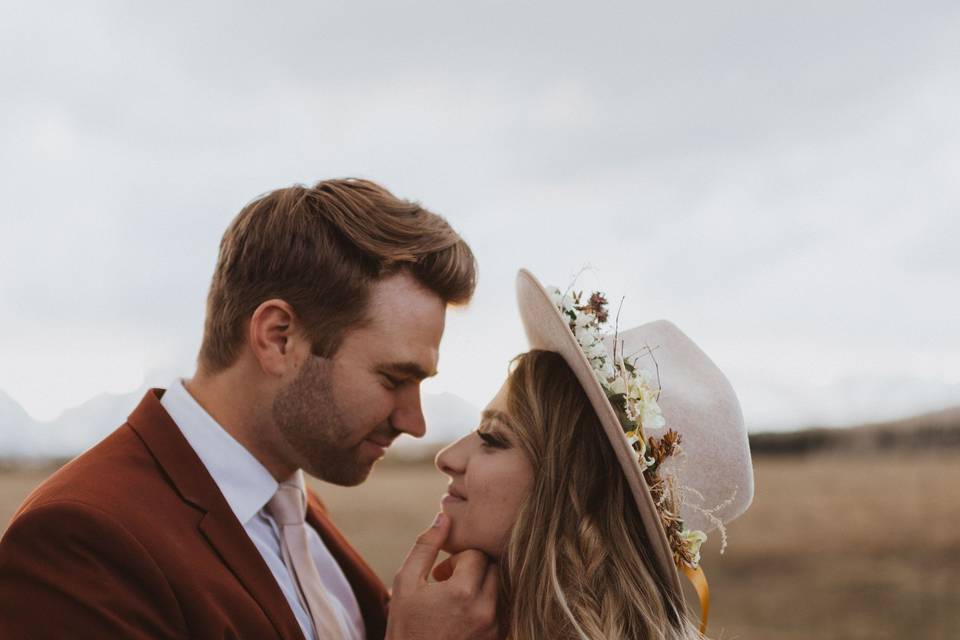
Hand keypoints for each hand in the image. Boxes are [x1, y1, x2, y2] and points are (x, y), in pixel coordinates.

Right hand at [386, 513, 499, 639]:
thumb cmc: (405, 627)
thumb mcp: (406, 583)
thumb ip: (426, 546)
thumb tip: (444, 517)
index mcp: (462, 592)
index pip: (476, 554)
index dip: (457, 559)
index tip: (440, 575)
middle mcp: (485, 610)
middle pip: (495, 568)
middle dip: (475, 569)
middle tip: (450, 584)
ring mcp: (495, 629)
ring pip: (503, 588)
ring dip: (484, 587)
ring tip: (459, 600)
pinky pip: (506, 611)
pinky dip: (491, 605)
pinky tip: (467, 614)